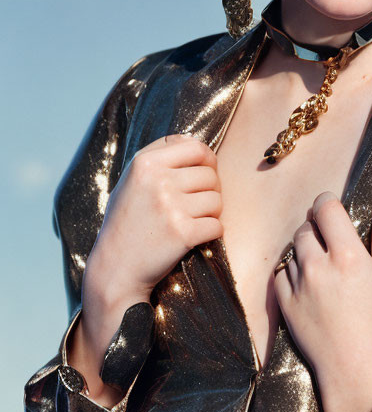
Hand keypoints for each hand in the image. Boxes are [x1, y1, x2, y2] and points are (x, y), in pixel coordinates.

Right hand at [86, 133, 222, 306]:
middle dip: (209, 189)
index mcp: (145, 162)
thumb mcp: (132, 180)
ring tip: (192, 221)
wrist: (114, 268)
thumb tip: (197, 143)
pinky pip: (217, 225)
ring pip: (217, 200)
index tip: (205, 171)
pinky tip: (195, 237)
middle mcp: (158, 181)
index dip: (208, 158)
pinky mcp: (183, 233)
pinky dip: (211, 233)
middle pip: (210, 174)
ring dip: (211, 213)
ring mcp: (171, 207)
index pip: (196, 147)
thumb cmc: (126, 222)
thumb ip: (160, 157)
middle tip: (194, 205)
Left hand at [273, 188, 371, 411]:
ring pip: (293, 250)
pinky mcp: (284, 303)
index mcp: (347, 255)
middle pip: (307, 227)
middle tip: (333, 244)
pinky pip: (280, 273)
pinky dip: (292, 273)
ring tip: (324, 268)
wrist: (354, 370)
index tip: (334, 210)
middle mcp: (318, 265)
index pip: (326, 207)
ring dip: (305, 251)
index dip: (328, 202)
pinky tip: (309, 285)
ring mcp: (298, 285)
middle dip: (317, 229)